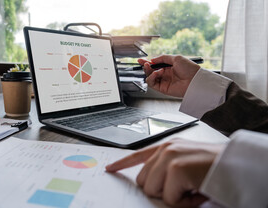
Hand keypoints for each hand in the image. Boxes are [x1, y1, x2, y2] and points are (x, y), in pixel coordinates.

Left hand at [106, 139, 224, 206]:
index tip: (110, 169)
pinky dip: (184, 202)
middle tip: (184, 188)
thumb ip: (167, 168)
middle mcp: (166, 148)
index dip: (122, 164)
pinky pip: (169, 198)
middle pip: (144, 181)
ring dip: (173, 196)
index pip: (137, 155)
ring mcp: (170, 157)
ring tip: (192, 188)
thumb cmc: (214, 166)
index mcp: (167, 146)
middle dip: (162, 190)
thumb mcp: (187, 162)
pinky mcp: (177, 168)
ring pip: (154, 190)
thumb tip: (151, 184)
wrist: (239, 165)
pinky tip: (197, 191)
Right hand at [138, 55, 199, 97]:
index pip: (155, 65)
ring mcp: (163, 81)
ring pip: (149, 77)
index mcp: (168, 67)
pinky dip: (152, 77)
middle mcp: (165, 74)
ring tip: (152, 67)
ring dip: (148, 71)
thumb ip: (163, 58)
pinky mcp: (162, 88)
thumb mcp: (176, 58)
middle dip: (146, 66)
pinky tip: (157, 73)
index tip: (140, 60)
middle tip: (145, 63)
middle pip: (150, 71)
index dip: (147, 62)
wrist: (195, 80)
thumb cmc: (189, 69)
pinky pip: (152, 83)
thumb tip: (152, 60)